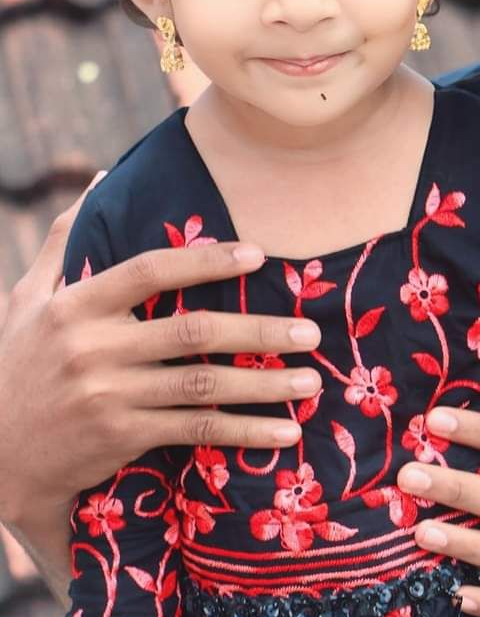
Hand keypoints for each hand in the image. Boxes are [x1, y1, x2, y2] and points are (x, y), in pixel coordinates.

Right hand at [0, 189, 322, 572]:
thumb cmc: (18, 366)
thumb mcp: (26, 300)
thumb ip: (64, 241)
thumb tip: (100, 179)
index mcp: (75, 306)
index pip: (149, 272)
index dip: (205, 260)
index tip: (257, 256)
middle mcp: (93, 349)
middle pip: (191, 332)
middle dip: (258, 331)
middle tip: (310, 331)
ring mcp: (108, 396)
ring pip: (202, 386)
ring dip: (264, 385)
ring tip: (312, 380)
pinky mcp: (121, 438)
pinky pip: (195, 432)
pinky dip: (244, 433)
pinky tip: (284, 433)